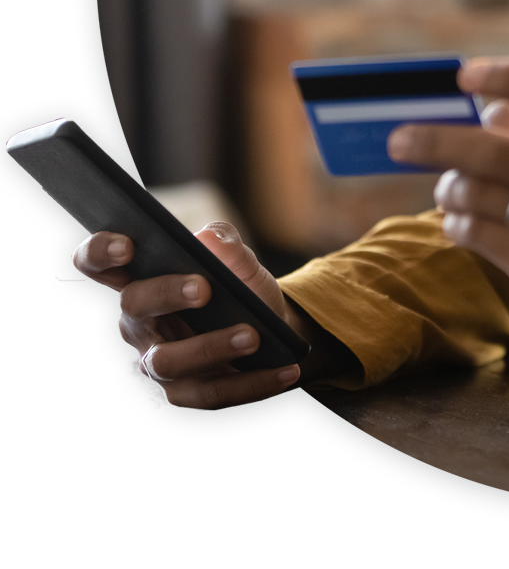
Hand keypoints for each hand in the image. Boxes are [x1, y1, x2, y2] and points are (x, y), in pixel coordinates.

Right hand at [70, 222, 302, 408]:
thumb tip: (212, 238)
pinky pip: (212, 394)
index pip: (99, 264)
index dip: (100, 252)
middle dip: (165, 294)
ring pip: (168, 361)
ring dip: (211, 348)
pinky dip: (253, 383)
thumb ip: (226, 244)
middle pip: (134, 308)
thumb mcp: (240, 261)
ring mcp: (158, 362)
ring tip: (252, 335)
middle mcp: (139, 324)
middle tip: (204, 288)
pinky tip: (285, 370)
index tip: (127, 244)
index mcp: (142, 281)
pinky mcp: (186, 393)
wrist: (271, 327)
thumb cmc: (240, 288)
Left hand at [389, 58, 508, 369]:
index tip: (464, 76)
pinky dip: (457, 222)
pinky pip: (478, 232)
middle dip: (439, 141)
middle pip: (500, 150)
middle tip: (400, 140)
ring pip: (480, 193)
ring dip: (449, 188)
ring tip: (448, 189)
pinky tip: (462, 221)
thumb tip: (485, 110)